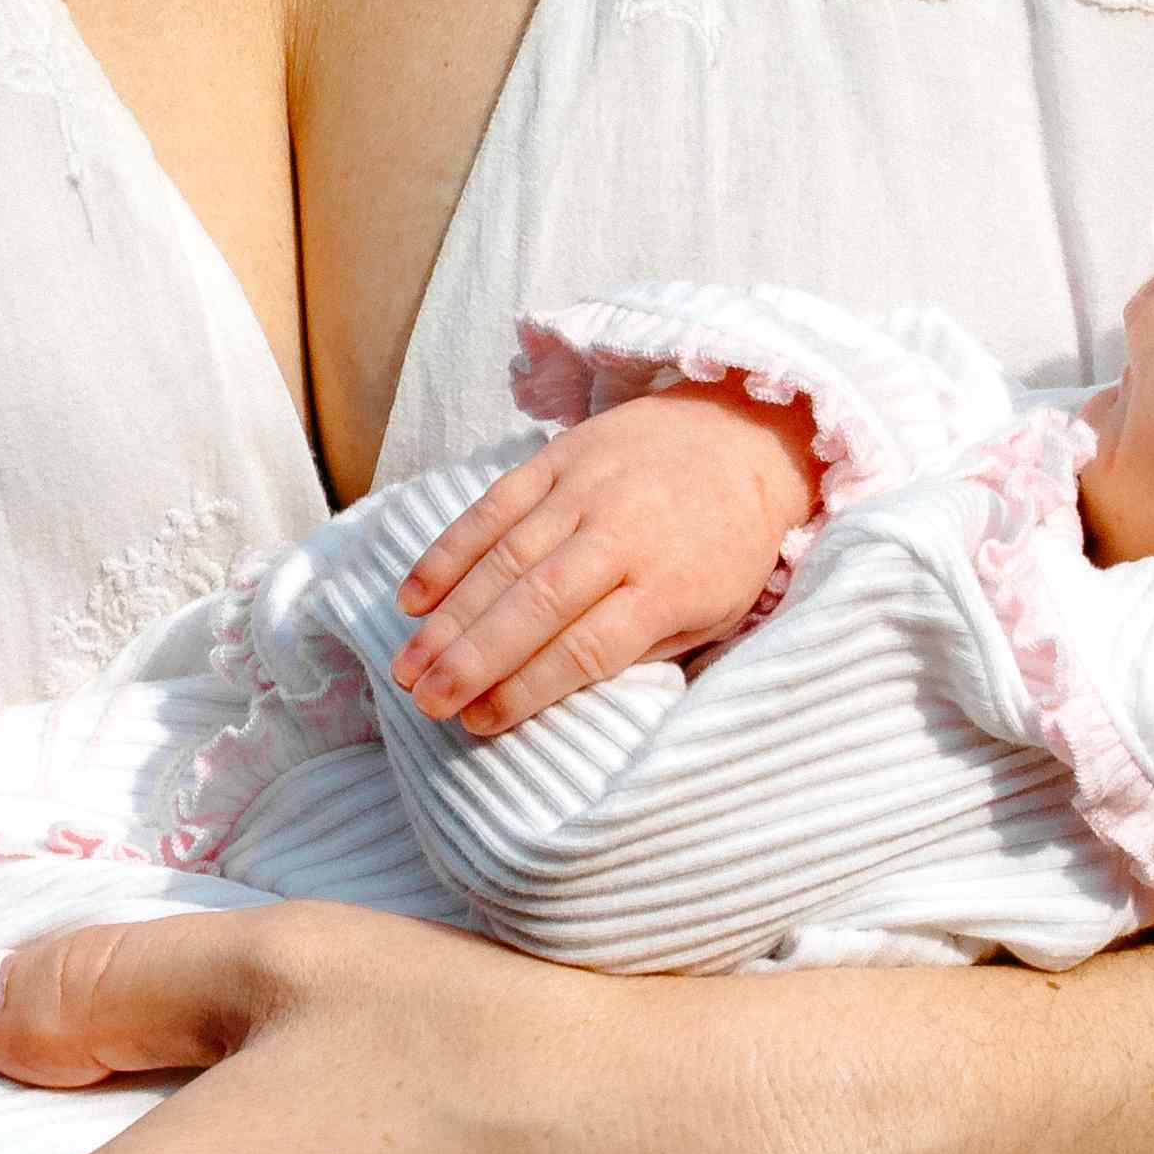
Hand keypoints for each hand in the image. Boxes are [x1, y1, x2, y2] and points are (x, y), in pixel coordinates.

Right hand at [389, 379, 826, 734]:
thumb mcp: (715, 611)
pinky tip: (414, 597)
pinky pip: (494, 505)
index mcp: (670, 584)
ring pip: (505, 558)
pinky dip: (449, 551)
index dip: (528, 688)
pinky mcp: (561, 454)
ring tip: (407, 668)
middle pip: (536, 603)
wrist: (746, 432)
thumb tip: (559, 688)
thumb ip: (644, 647)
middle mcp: (625, 533)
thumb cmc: (728, 544)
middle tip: (426, 701)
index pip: (587, 648)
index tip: (480, 721)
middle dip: (473, 659)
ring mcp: (588, 488)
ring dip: (449, 616)